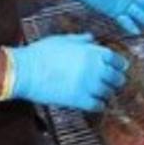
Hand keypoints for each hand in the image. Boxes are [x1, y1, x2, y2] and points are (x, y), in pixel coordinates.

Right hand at [8, 33, 127, 111]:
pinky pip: (98, 106)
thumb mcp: (64, 40)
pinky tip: (96, 104)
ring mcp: (88, 85)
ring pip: (109, 93)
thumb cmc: (41, 53)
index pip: (117, 60)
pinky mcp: (78, 100)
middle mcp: (95, 68)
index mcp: (93, 52)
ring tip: (104, 94)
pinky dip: (99, 105)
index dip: (119, 65)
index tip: (119, 68)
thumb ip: (82, 40)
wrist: (24, 71)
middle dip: (116, 80)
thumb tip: (92, 38)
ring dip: (107, 93)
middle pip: (117, 78)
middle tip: (113, 83)